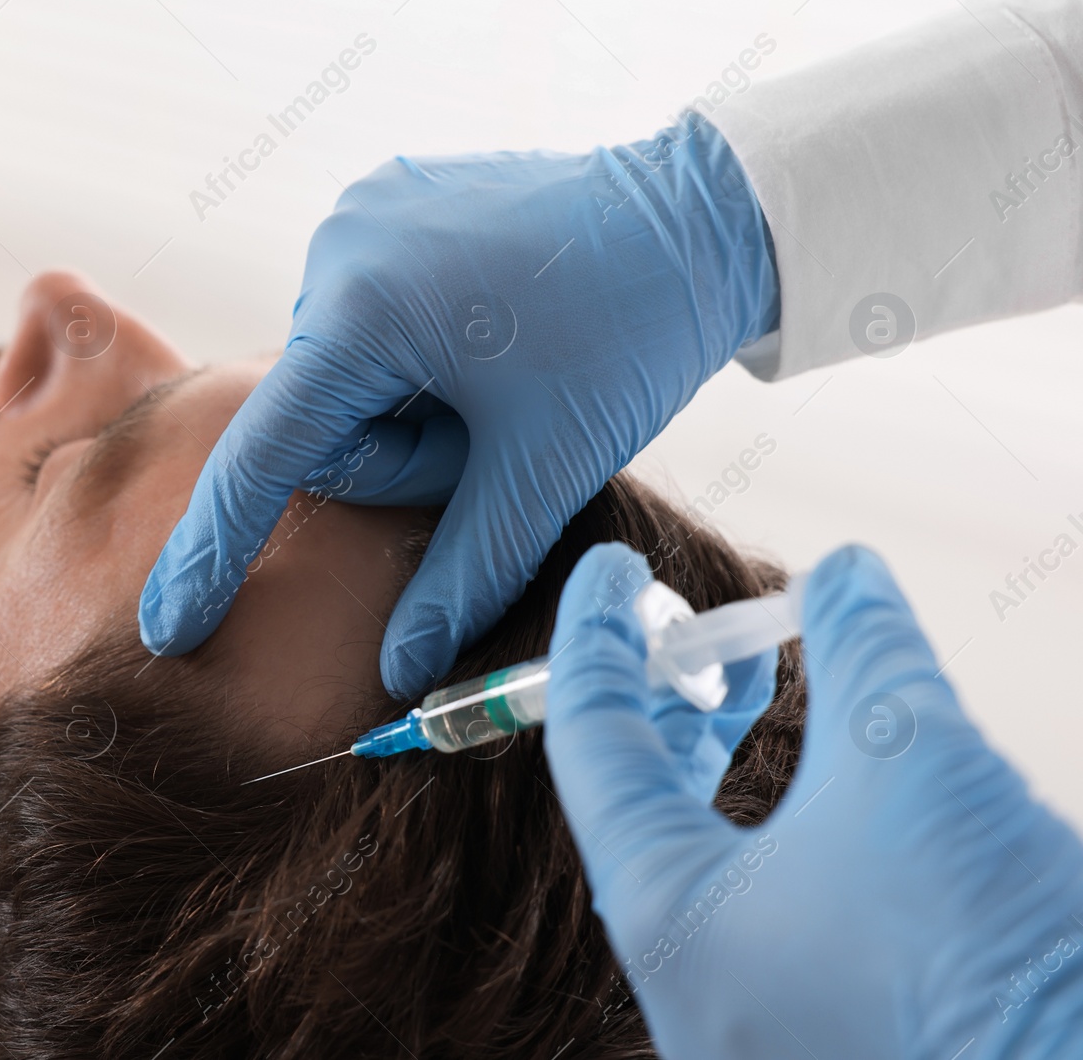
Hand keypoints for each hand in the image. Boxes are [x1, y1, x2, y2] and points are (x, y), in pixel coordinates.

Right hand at [139, 114, 780, 697]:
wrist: (705, 214)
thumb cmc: (632, 333)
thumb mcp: (544, 469)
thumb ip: (460, 574)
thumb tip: (396, 672)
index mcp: (363, 310)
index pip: (265, 456)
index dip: (213, 556)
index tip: (169, 631)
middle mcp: (337, 249)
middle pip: (320, 424)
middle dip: (402, 458)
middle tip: (496, 434)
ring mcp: (360, 215)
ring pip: (345, 380)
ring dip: (415, 410)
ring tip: (505, 374)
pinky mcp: (385, 204)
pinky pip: (366, 322)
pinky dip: (417, 357)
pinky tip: (492, 331)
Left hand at [545, 542, 1082, 1058]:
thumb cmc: (989, 949)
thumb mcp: (915, 756)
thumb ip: (859, 645)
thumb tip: (842, 572)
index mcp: (664, 916)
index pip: (593, 742)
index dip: (598, 635)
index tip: (613, 568)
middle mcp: (682, 982)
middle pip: (638, 800)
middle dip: (666, 693)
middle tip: (694, 621)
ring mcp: (744, 1021)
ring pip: (698, 854)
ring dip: (721, 751)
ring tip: (765, 673)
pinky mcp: (810, 1033)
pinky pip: (754, 907)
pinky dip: (770, 821)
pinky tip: (833, 775)